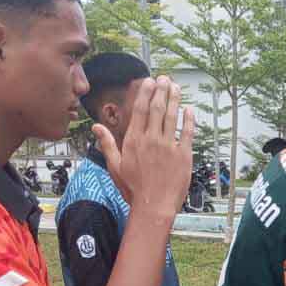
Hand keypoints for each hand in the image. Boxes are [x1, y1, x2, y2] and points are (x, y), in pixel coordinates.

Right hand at [94, 76, 195, 218]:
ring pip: (171, 116)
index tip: (148, 82)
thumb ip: (107, 144)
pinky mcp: (183, 155)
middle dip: (160, 90)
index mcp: (134, 141)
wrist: (153, 207)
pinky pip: (186, 133)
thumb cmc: (133, 190)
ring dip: (174, 99)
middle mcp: (151, 140)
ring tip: (175, 87)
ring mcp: (168, 146)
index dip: (144, 94)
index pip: (139, 110)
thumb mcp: (115, 166)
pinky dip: (188, 120)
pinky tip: (189, 110)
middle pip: (156, 108)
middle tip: (164, 78)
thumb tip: (96, 127)